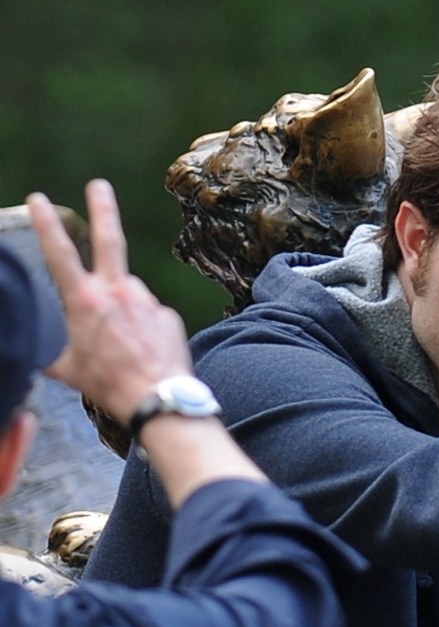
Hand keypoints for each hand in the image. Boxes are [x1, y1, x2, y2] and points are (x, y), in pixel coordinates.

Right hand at [27, 179, 193, 423]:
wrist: (158, 396)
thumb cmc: (108, 384)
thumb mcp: (65, 368)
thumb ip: (51, 348)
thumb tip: (39, 345)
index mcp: (85, 301)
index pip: (60, 253)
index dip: (48, 224)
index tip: (40, 199)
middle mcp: (118, 292)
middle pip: (110, 238)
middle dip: (102, 207)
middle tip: (99, 185)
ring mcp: (146, 300)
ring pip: (128, 294)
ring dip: (122, 311)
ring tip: (123, 347)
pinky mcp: (167, 314)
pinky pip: (148, 315)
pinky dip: (141, 328)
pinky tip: (142, 352)